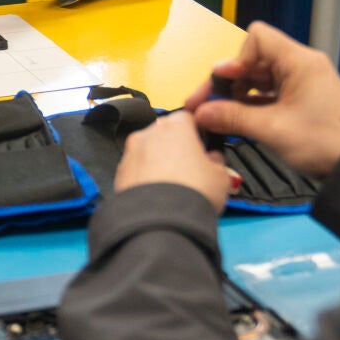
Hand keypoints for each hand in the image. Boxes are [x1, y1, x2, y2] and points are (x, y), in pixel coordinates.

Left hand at [115, 111, 233, 209]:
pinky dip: (144, 178)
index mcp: (176, 125)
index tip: (203, 149)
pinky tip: (156, 196)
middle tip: (188, 171)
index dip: (197, 133)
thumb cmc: (194, 192)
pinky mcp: (118, 173)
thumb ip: (216, 160)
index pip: (188, 117)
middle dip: (175, 148)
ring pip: (148, 152)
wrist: (160, 222)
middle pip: (165, 134)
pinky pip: (136, 171)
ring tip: (171, 187)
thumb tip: (212, 157)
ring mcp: (130, 152)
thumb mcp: (221, 176)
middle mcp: (149, 133)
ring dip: (157, 163)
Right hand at [183, 21, 339, 177]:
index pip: (257, 38)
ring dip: (238, 94)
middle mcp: (302, 66)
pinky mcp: (303, 99)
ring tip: (219, 116)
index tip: (223, 84)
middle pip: (254, 60)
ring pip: (260, 78)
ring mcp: (303, 82)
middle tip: (205, 105)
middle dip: (229, 81)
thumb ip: (232, 117)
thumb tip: (200, 113)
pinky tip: (238, 120)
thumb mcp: (272, 129)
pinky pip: (270, 93)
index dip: (236, 58)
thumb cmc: (324, 142)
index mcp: (300, 62)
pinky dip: (253, 104)